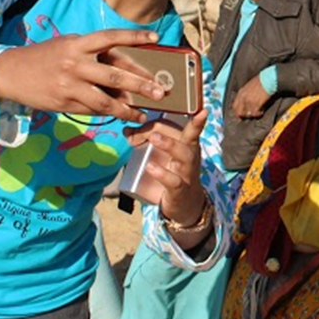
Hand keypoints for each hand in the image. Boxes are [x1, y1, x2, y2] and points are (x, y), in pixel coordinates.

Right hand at [0, 29, 167, 123]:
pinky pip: (91, 110)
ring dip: (127, 109)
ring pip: (105, 101)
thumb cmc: (46, 56)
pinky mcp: (64, 104)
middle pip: (114, 76)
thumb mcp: (68, 45)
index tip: (155, 38)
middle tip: (161, 92)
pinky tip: (122, 116)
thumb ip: (94, 54)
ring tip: (144, 114)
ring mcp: (69, 86)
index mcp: (77, 44)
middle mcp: (74, 64)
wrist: (10, 72)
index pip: (110, 38)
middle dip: (141, 85)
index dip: (133, 37)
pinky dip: (108, 113)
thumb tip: (126, 68)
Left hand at [136, 109, 210, 229]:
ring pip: (184, 155)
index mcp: (188, 146)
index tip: (186, 112)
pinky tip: (151, 167)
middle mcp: (191, 156)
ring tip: (154, 138)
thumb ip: (147, 142)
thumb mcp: (163, 156)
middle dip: (169, 130)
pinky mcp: (180, 190)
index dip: (185, 120)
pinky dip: (162, 173)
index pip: (189, 128)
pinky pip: (174, 180)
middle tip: (151, 128)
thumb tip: (127, 130)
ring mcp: (187, 173)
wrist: (184, 206)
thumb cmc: (173, 175)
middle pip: (187, 138)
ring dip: (170, 144)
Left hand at [231, 75, 271, 118]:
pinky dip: (259, 114)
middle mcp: (243, 98)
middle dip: (245, 115)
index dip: (238, 112)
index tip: (243, 113)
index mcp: (240, 93)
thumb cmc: (261, 81)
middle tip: (251, 115)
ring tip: (258, 112)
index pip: (234, 106)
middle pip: (239, 113)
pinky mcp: (256, 104)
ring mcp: (249, 102)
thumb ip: (245, 94)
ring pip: (247, 114)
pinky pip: (255, 113)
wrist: (268, 79)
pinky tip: (262, 111)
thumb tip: (246, 102)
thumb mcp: (249, 86)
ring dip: (253, 114)